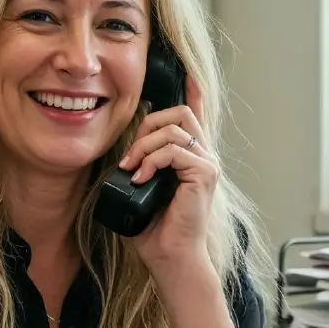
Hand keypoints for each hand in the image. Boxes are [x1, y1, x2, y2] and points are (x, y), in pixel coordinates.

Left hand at [117, 73, 218, 284]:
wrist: (172, 259)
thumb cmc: (156, 231)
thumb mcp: (141, 190)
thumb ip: (138, 166)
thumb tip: (121, 155)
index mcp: (191, 157)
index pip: (195, 113)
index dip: (192, 88)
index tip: (184, 69)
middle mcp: (203, 156)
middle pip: (179, 113)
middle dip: (148, 125)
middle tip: (130, 155)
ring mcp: (206, 164)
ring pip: (174, 129)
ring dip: (144, 146)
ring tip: (131, 169)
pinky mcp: (204, 174)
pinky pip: (174, 150)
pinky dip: (152, 160)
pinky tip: (141, 178)